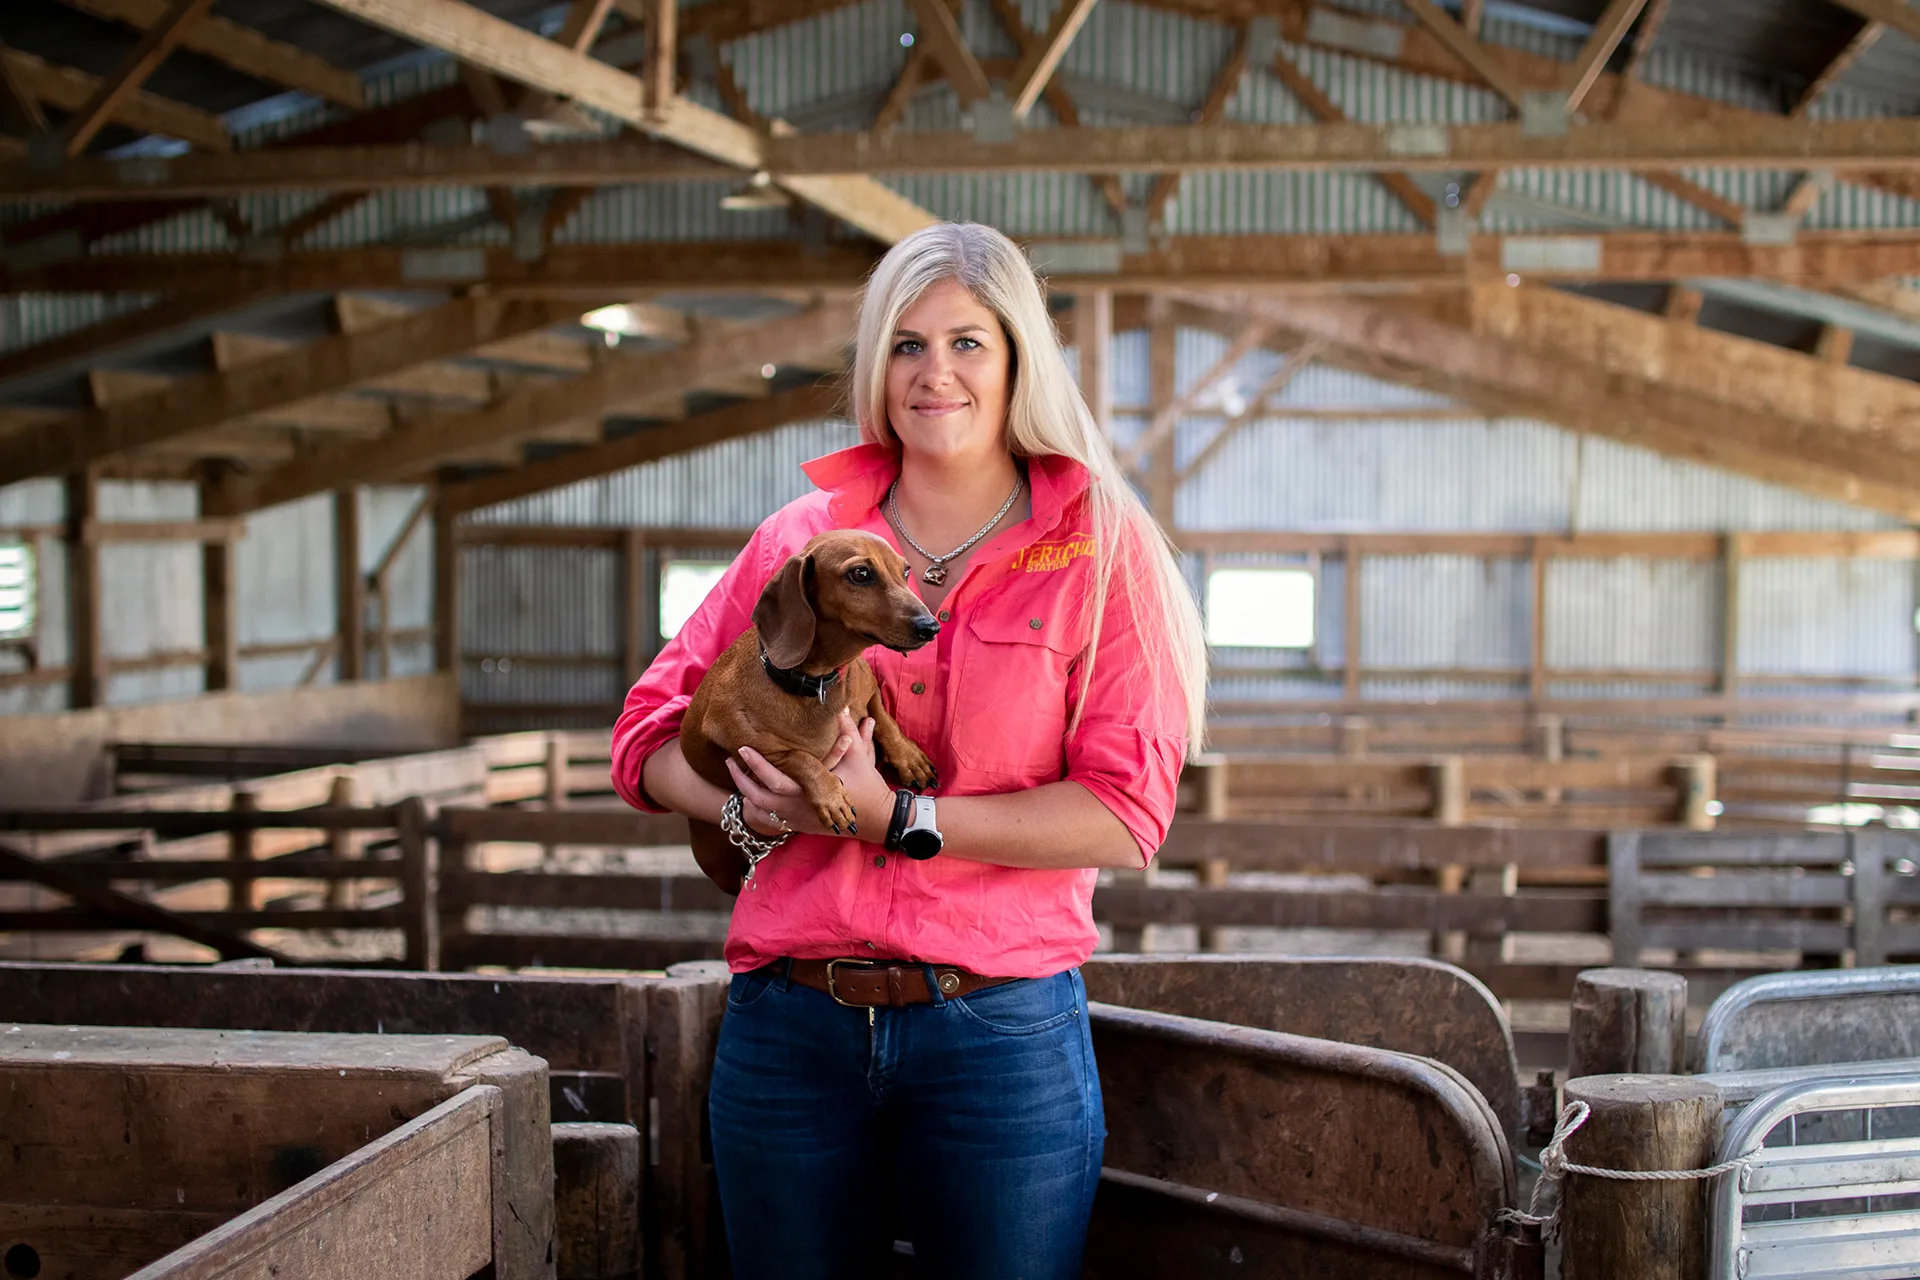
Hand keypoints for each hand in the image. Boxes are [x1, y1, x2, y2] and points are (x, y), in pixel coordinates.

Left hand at [726, 710, 890, 842]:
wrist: (876, 820)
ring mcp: (798, 819)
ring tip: (735, 773)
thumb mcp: (858, 757)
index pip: (775, 778)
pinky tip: (749, 794)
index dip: (756, 764)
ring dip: (745, 792)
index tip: (741, 747)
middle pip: (759, 796)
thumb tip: (842, 708)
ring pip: (761, 811)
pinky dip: (757, 808)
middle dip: (741, 777)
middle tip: (730, 758)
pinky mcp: (800, 826)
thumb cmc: (868, 787)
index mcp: (809, 791)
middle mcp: (799, 808)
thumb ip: (848, 732)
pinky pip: (770, 820)